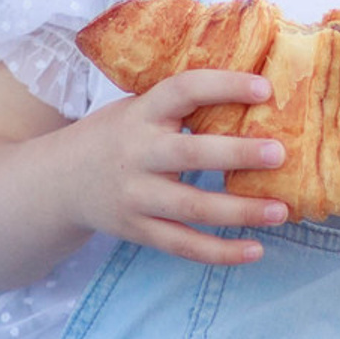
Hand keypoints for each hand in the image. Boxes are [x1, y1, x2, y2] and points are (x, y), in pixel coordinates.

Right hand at [53, 70, 289, 265]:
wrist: (59, 182)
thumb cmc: (116, 136)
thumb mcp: (137, 108)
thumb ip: (180, 105)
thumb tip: (258, 94)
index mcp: (142, 113)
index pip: (183, 90)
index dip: (223, 86)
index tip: (265, 88)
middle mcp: (137, 153)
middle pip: (190, 154)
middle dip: (237, 154)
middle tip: (279, 153)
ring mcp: (136, 196)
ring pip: (192, 207)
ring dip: (240, 210)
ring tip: (280, 210)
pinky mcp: (138, 230)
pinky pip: (182, 245)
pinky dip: (220, 252)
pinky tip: (255, 250)